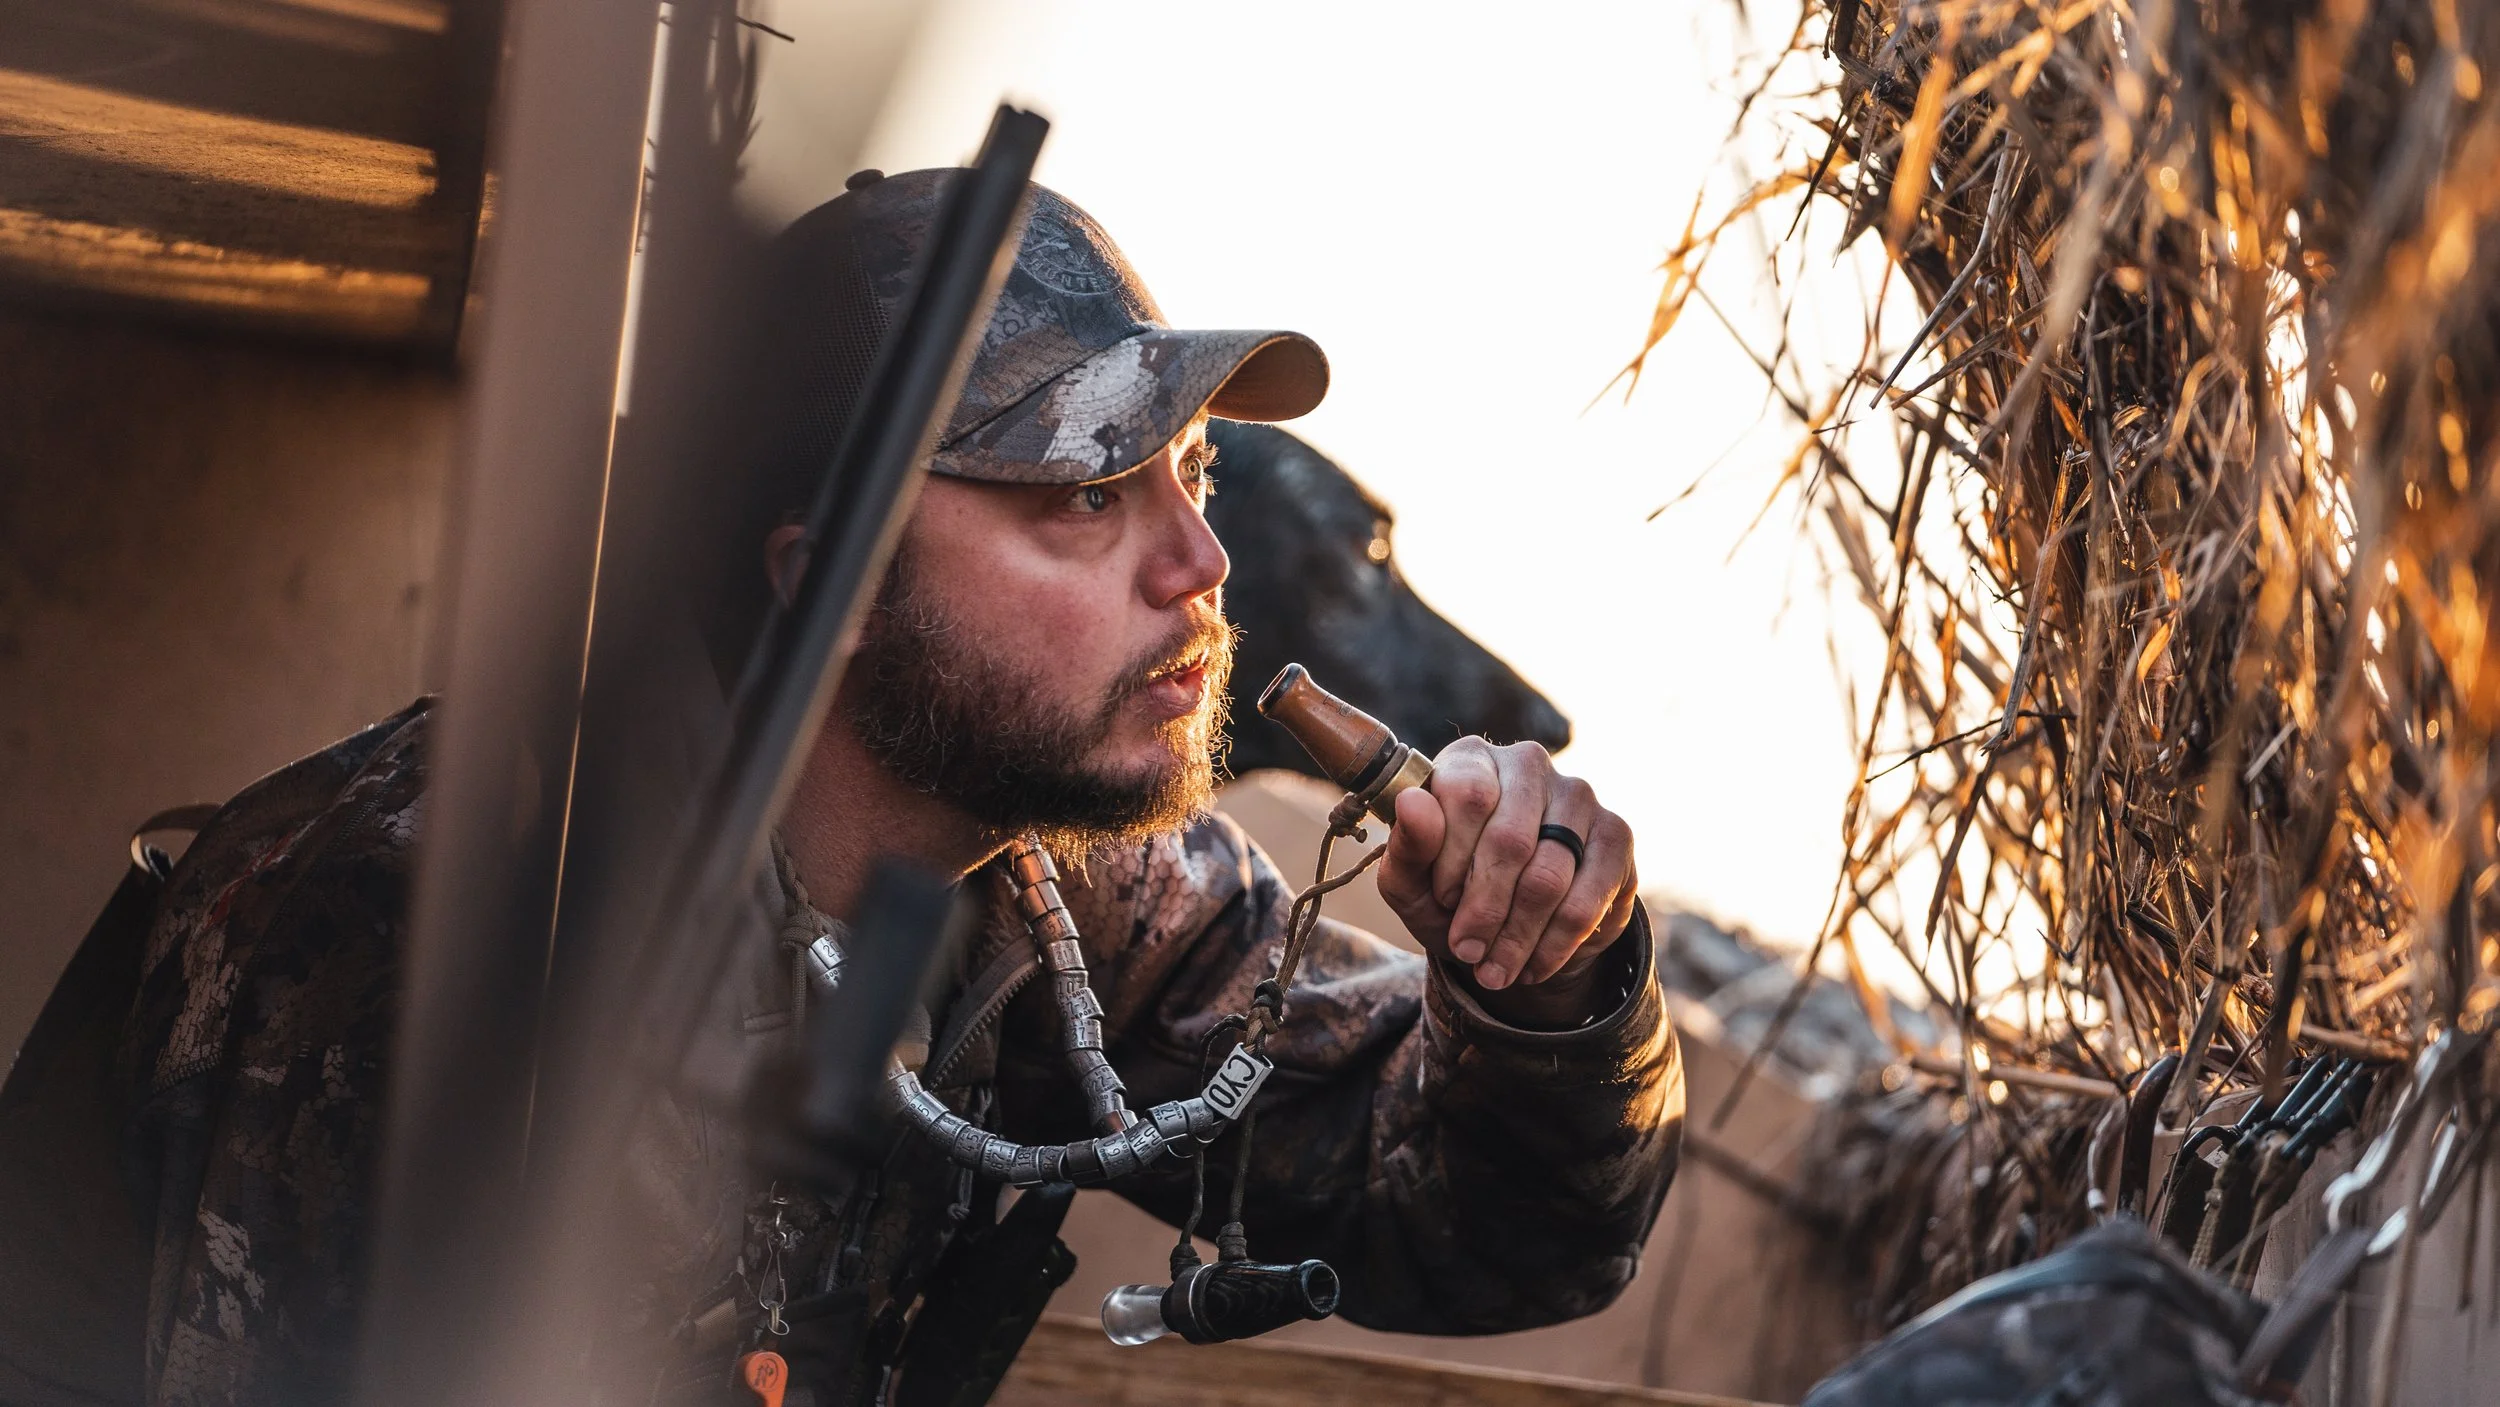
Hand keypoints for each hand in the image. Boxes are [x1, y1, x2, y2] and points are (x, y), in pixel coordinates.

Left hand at [1374, 737, 1637, 1024]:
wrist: (1512, 928)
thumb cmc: (1452, 893)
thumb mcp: (1414, 883)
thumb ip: (1406, 848)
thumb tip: (1413, 804)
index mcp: (1470, 759)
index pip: (1467, 795)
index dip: (1452, 859)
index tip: (1441, 901)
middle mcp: (1528, 763)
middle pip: (1510, 840)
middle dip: (1484, 910)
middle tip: (1467, 951)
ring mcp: (1578, 795)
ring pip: (1549, 876)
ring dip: (1517, 937)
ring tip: (1495, 970)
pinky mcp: (1615, 833)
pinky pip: (1587, 899)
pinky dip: (1555, 944)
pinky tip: (1534, 964)